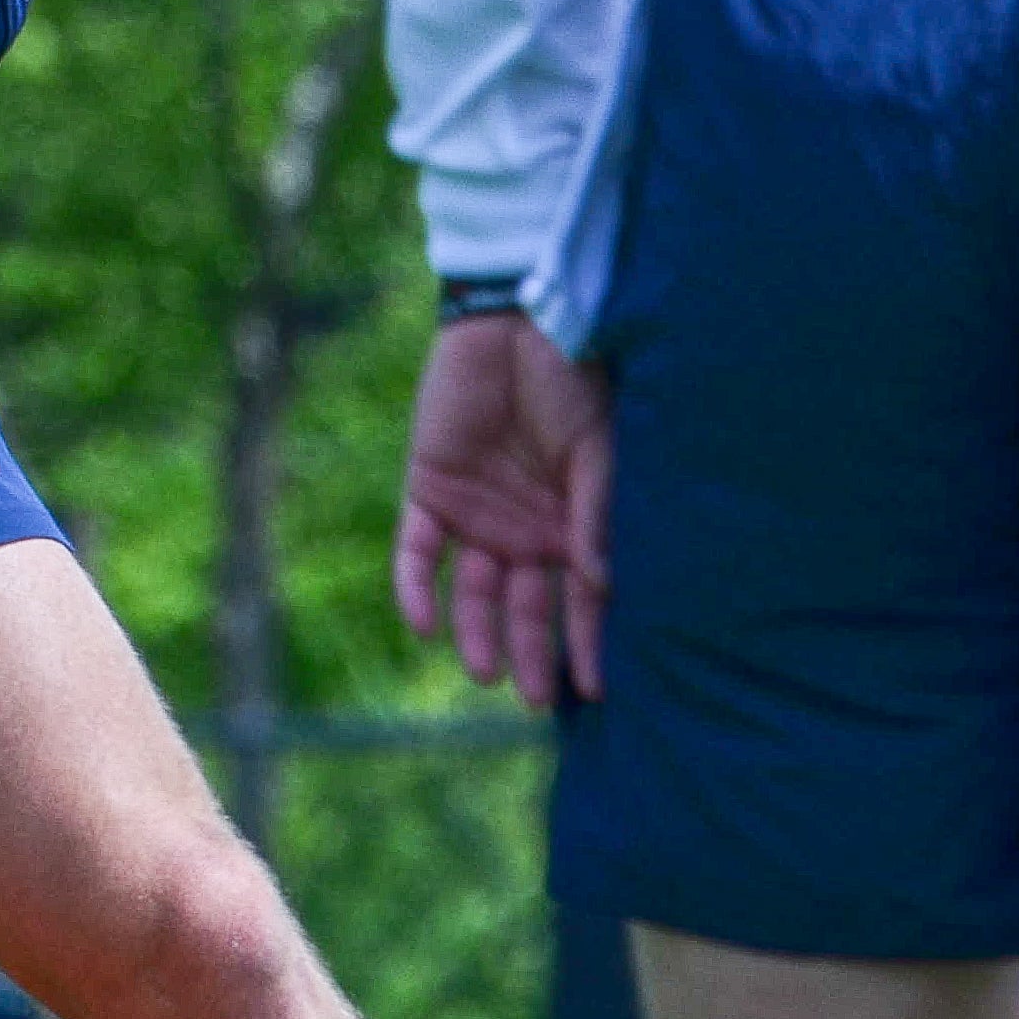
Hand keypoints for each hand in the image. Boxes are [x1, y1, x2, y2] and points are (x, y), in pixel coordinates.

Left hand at [396, 312, 613, 711]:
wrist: (514, 321)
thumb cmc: (572, 382)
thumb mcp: (597, 452)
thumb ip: (595, 518)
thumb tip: (602, 588)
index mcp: (575, 526)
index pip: (583, 601)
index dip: (589, 645)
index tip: (595, 692)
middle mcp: (527, 530)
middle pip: (527, 607)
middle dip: (530, 653)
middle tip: (530, 697)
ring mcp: (477, 515)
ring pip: (473, 592)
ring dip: (476, 632)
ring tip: (483, 672)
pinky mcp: (428, 491)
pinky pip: (418, 553)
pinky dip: (417, 589)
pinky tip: (423, 626)